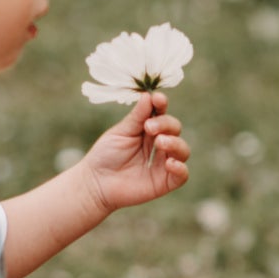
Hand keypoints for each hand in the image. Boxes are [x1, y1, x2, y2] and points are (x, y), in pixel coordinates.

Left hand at [83, 93, 189, 212]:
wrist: (95, 183)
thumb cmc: (106, 155)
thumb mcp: (121, 132)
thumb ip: (137, 117)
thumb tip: (149, 95)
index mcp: (148, 130)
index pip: (162, 114)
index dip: (162, 105)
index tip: (158, 99)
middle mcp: (159, 145)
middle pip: (175, 129)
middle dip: (166, 124)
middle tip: (149, 127)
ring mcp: (163, 164)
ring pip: (183, 150)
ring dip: (175, 143)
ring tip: (160, 142)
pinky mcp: (164, 182)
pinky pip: (182, 175)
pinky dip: (180, 168)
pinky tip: (169, 163)